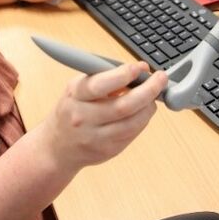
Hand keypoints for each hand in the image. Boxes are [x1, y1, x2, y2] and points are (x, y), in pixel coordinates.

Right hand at [40, 62, 167, 170]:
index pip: (99, 85)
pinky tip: (144, 110)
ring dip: (149, 106)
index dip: (122, 76)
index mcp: (75, 96)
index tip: (139, 68)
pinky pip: (133, 133)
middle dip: (148, 91)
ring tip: (155, 95)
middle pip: (123, 106)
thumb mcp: (79, 87)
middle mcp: (83, 118)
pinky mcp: (109, 151)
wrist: (57, 146)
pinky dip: (143, 119)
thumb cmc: (72, 109)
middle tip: (161, 79)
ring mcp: (96, 138)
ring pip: (132, 123)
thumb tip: (141, 68)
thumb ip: (108, 75)